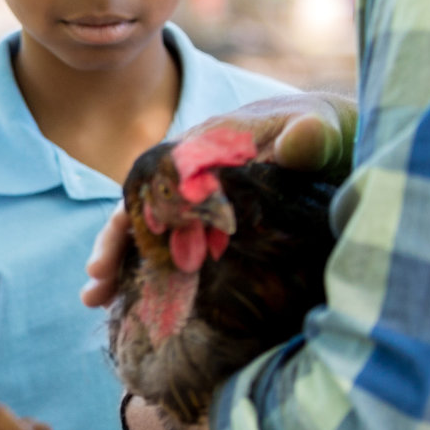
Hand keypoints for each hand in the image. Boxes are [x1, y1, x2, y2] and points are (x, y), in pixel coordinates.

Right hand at [79, 91, 357, 307]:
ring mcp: (193, 196)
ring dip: (119, 260)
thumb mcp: (327, 130)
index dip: (138, 210)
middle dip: (115, 241)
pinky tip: (122, 299)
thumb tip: (301, 136)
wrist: (333, 138)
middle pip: (141, 205)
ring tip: (95, 298)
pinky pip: (164, 241)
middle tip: (96, 278)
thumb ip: (314, 134)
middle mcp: (190, 170)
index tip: (129, 241)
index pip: (161, 178)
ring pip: (146, 227)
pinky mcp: (202, 218)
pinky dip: (141, 267)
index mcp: (211, 144)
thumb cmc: (328, 134)